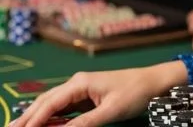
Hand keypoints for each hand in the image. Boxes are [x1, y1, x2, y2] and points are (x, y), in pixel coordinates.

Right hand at [11, 61, 187, 126]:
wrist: (156, 82)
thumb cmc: (136, 92)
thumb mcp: (110, 110)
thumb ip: (84, 123)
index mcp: (80, 83)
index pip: (49, 104)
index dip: (32, 120)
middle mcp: (77, 84)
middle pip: (45, 102)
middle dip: (26, 118)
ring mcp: (81, 89)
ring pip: (51, 105)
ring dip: (35, 117)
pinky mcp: (87, 97)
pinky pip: (63, 108)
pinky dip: (50, 118)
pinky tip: (41, 126)